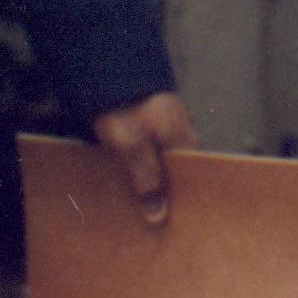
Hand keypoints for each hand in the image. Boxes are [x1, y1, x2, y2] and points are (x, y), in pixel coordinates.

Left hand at [91, 90, 195, 227]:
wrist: (104, 68)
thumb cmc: (124, 105)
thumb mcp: (133, 146)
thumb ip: (146, 179)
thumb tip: (158, 216)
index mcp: (184, 142)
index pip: (194, 181)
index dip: (184, 204)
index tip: (173, 229)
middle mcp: (176, 138)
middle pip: (174, 177)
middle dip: (161, 201)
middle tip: (146, 229)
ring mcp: (158, 133)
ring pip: (155, 170)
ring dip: (144, 189)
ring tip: (129, 216)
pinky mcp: (139, 132)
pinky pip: (140, 162)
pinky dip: (132, 177)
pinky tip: (118, 191)